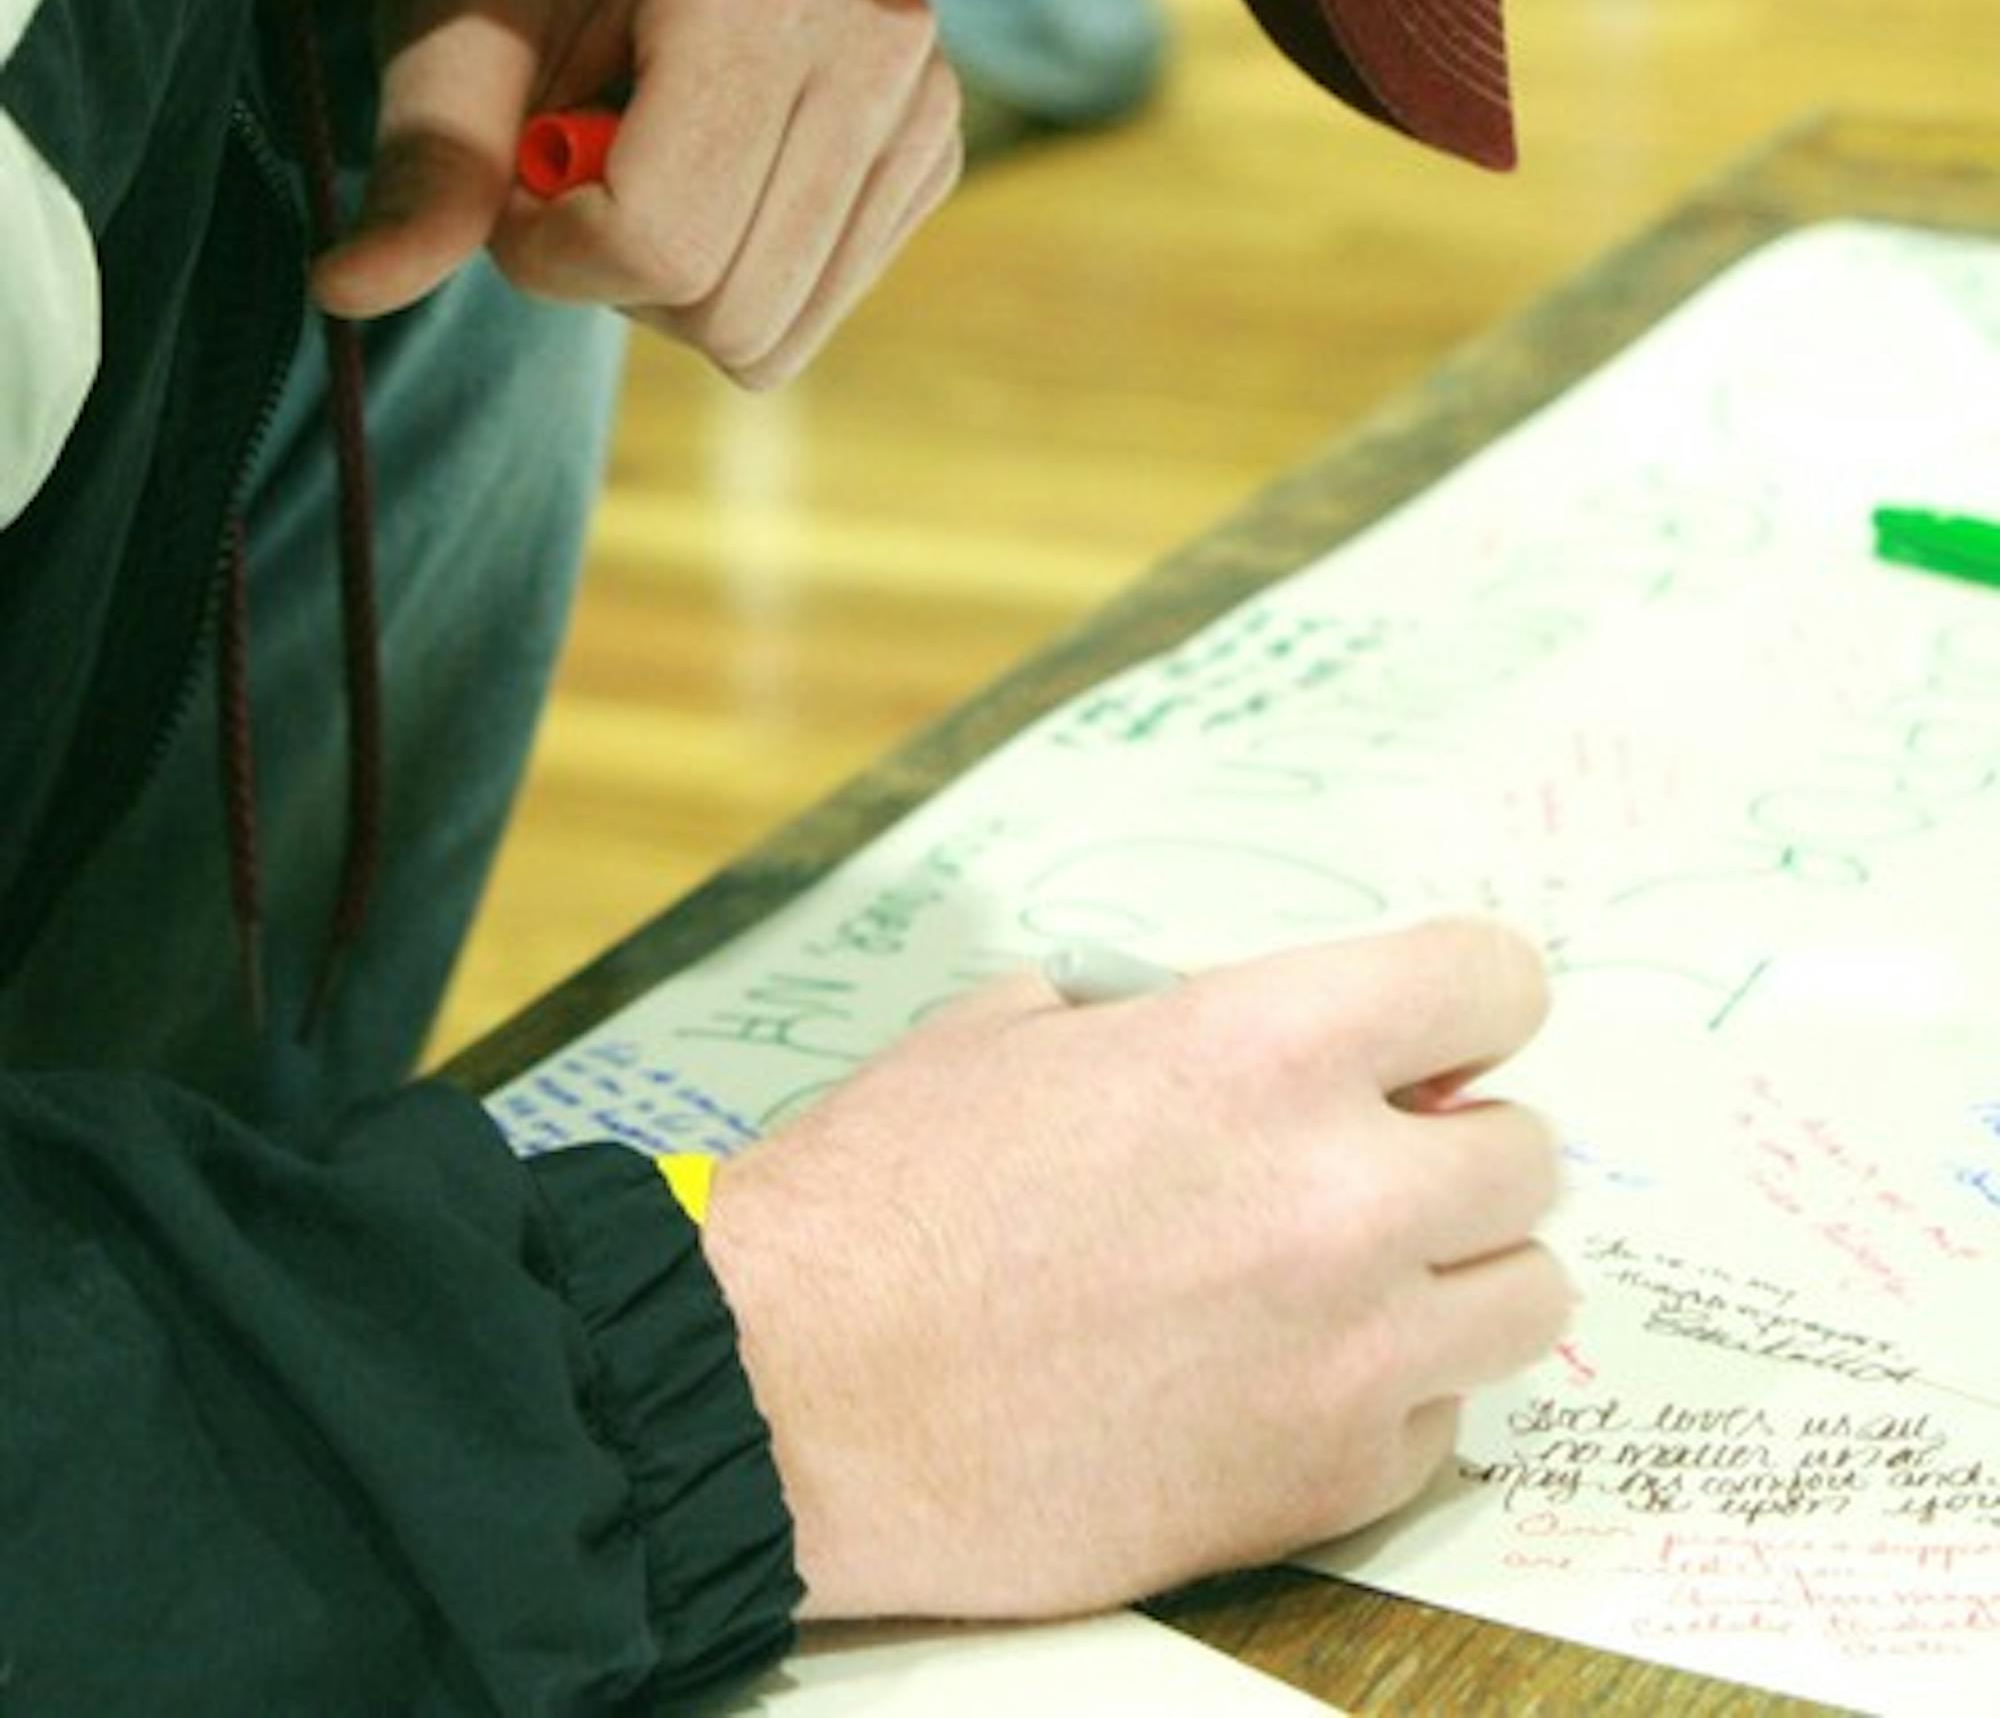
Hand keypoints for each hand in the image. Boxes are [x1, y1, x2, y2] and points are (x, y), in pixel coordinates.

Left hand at [311, 0, 961, 384]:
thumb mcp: (458, 31)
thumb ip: (423, 161)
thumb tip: (342, 289)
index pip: (658, 240)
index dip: (546, 248)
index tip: (516, 172)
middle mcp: (878, 42)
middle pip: (723, 309)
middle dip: (616, 272)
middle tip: (578, 163)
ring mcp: (926, 99)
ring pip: (774, 332)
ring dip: (677, 282)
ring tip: (647, 159)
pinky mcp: (932, 149)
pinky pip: (817, 311)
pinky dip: (737, 273)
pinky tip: (710, 167)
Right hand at [702, 917, 1568, 1620]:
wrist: (793, 1393)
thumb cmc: (884, 1199)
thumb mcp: (1024, 1024)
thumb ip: (1187, 1017)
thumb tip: (1288, 1040)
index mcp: (1264, 1045)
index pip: (1495, 984)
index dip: (1468, 1002)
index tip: (1440, 1032)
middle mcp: (1337, 1194)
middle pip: (1530, 1153)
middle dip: (1455, 1147)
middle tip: (1369, 1165)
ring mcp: (1346, 1355)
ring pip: (1527, 1297)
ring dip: (1453, 1275)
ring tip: (1350, 1278)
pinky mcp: (1321, 1486)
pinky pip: (1442, 1423)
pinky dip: (1389, 1397)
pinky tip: (1284, 1375)